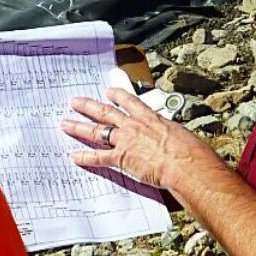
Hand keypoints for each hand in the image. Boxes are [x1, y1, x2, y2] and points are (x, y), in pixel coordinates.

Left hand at [63, 87, 229, 199]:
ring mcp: (125, 141)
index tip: (109, 91)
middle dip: (89, 106)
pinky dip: (85, 157)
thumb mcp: (181, 135)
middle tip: (76, 102)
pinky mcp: (122, 159)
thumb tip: (174, 142)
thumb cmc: (190, 151)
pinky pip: (98, 157)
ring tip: (65, 123)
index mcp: (150, 118)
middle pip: (106, 112)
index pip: (130, 102)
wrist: (185, 164)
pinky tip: (73, 156)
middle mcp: (134, 126)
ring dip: (79, 127)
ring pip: (97, 131)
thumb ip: (171, 137)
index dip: (117, 95)